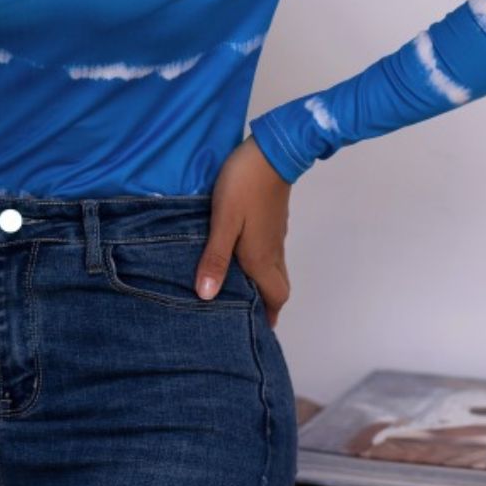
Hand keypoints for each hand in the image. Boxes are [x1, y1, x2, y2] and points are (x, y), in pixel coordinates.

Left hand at [194, 136, 291, 326]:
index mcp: (262, 257)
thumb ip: (215, 258)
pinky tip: (238, 256)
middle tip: (245, 315)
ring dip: (261, 284)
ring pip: (274, 269)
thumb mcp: (223, 221)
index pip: (276, 298)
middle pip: (278, 287)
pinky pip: (269, 252)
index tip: (256, 333)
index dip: (269, 317)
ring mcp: (274, 234)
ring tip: (237, 290)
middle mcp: (273, 250)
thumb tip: (207, 296)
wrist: (270, 151)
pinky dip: (259, 263)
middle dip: (266, 305)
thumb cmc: (244, 185)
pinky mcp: (272, 219)